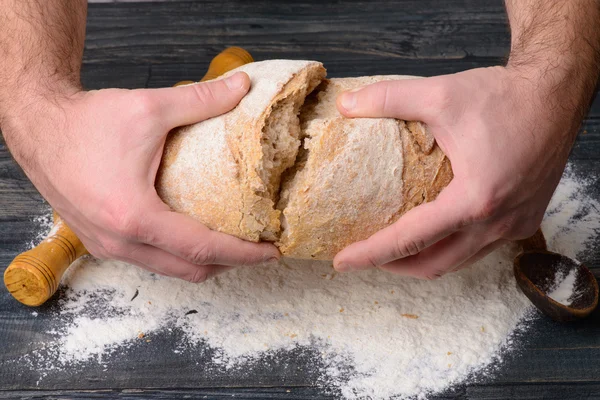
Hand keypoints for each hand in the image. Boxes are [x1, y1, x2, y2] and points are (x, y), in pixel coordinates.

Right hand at [2, 72, 279, 281]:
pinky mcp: (101, 242)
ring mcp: (107, 246)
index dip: (243, 253)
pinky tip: (195, 234)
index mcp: (134, 216)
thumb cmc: (86, 122)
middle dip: (230, 264)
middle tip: (259, 248)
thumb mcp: (149, 107)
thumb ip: (201, 100)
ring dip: (204, 262)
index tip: (271, 251)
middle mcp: (119, 241)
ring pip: (169, 270)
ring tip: (234, 242)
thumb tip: (241, 88)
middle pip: (189, 270)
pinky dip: (178, 256)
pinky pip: (150, 260)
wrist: (38, 128)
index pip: (201, 248)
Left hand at [333, 66, 580, 278]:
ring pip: (459, 261)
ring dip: (423, 261)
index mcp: (474, 199)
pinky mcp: (524, 220)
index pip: (410, 240)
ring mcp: (515, 225)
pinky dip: (450, 250)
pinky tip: (434, 235)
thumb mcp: (439, 94)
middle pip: (434, 265)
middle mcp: (497, 222)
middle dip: (393, 266)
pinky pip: (480, 249)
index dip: (371, 254)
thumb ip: (387, 99)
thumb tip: (345, 105)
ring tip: (393, 250)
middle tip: (363, 257)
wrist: (556, 95)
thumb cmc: (504, 97)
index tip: (342, 261)